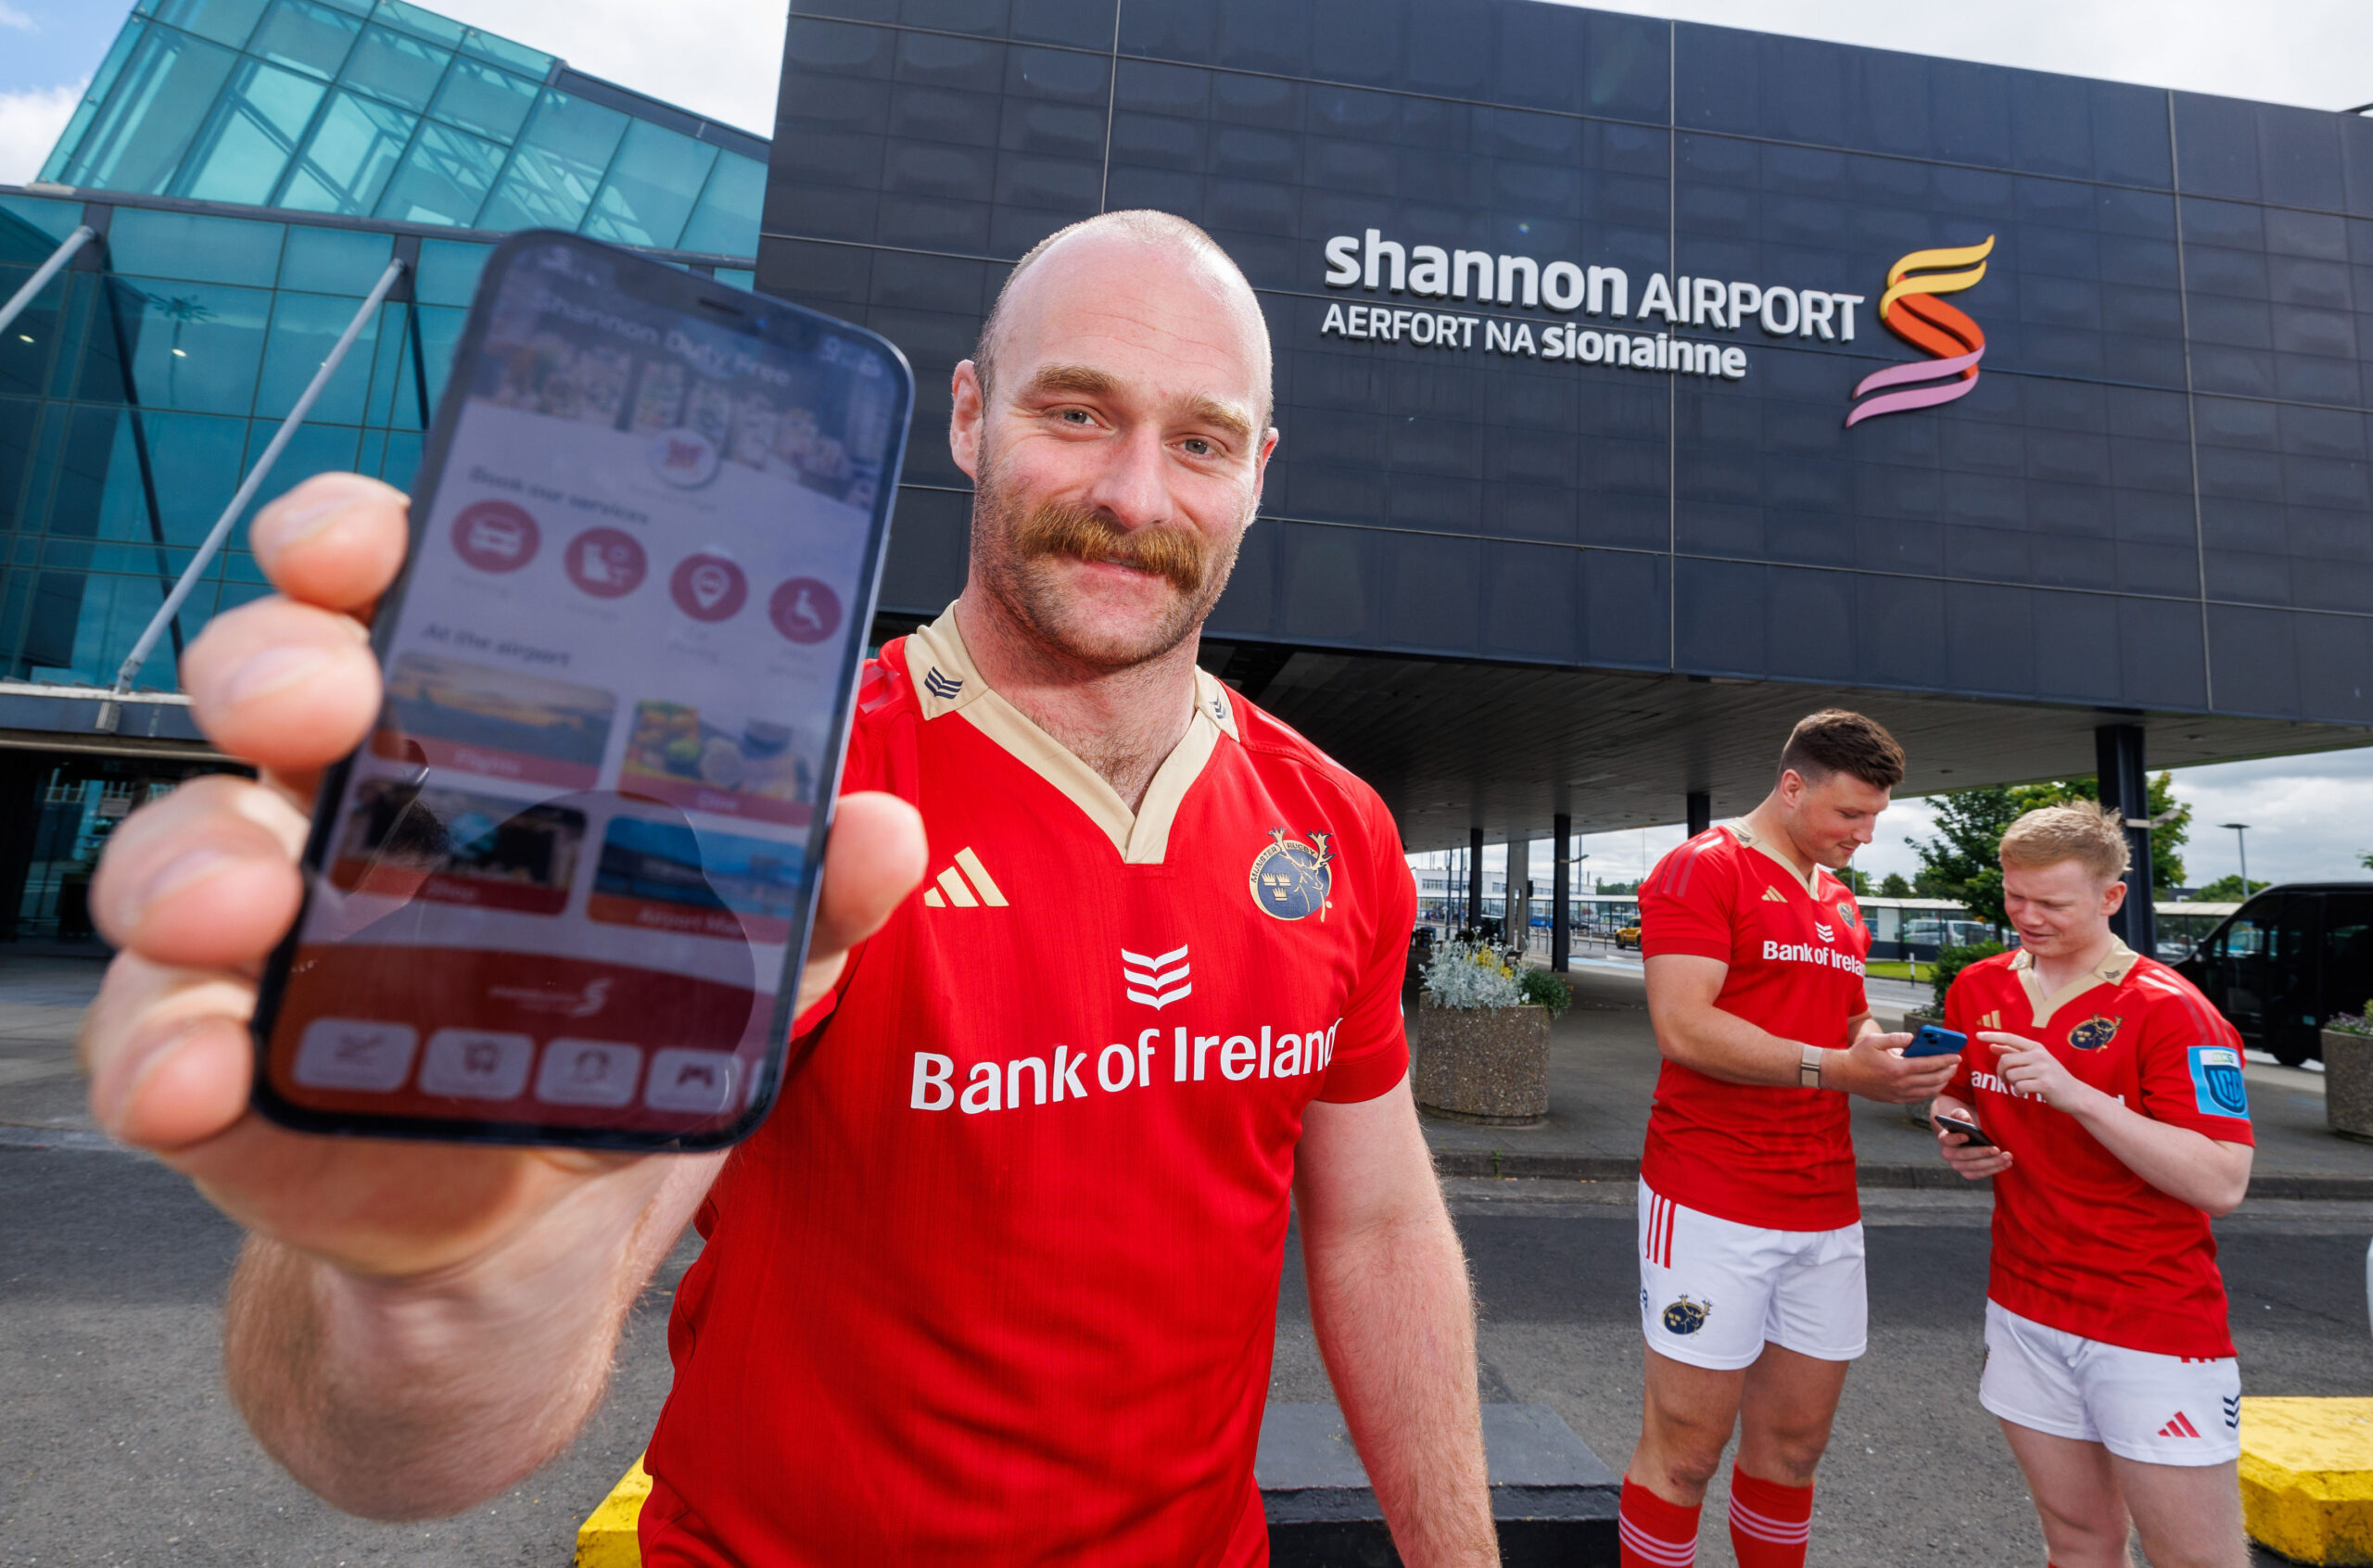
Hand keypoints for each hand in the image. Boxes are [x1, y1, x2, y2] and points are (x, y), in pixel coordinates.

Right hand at [81, 473, 926, 1279]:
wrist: (540, 1211)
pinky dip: (161, 1049)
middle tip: (326, 701)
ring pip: (181, 843)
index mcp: (463, 726)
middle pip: (271, 678)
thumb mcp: (741, 954)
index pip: (391, 583)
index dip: (360, 535)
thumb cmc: (621, 1025)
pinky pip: (150, 1032)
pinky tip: (204, 1072)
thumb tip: (887, 828)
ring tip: (254, 903)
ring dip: (198, 857)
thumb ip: (809, 890)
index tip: (371, 538)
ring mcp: (268, 922)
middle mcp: (345, 797)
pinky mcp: (216, 1055)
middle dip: (279, 665)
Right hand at [1827, 1028, 1958, 1103]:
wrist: (1843, 1075)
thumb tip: (1913, 1038)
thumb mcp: (1874, 1040)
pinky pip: (1919, 1097)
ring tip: (1947, 1073)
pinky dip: (1930, 1091)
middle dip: (1948, 1071)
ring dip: (1941, 1082)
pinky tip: (1932, 1083)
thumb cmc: (1858, 1056)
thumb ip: (1896, 1038)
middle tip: (1955, 1064)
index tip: (1956, 1055)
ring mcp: (1898, 1094)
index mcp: (1898, 1068)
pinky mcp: (1895, 1099)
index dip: (1946, 1060)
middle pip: (1933, 1079)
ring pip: (1929, 1091)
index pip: (1930, 1064)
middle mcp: (1901, 1084)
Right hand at [1930, 1095, 2011, 1179]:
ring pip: (1973, 1167)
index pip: (1947, 1139)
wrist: (1967, 1135)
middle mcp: (1948, 1154)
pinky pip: (1980, 1174)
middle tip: (1997, 1149)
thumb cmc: (1965, 1123)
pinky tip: (2007, 1164)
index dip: (1956, 1138)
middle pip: (1963, 1155)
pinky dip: (1994, 1170)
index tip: (1967, 1136)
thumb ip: (1961, 1114)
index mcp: (1945, 1138)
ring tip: (2007, 1157)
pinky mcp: (1968, 1173)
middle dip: (1981, 1153)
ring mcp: (1957, 1165)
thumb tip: (1966, 1120)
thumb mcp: (1961, 1115)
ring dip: (1992, 1163)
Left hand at [1981, 1032, 2093, 1114]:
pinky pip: (2019, 1087)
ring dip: (2011, 1083)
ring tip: (2020, 1086)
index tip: (1977, 1035)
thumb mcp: (2035, 1061)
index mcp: (2036, 1048)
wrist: (2074, 1093)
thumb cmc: (2051, 1076)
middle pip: (2005, 1060)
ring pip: (2011, 1075)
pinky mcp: (2045, 1084)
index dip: (1993, 1036)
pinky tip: (2024, 1093)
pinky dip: (2018, 1092)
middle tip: (2005, 1079)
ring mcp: (2043, 1069)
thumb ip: (2014, 1053)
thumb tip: (1992, 1046)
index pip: (2010, 1038)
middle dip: (2000, 1072)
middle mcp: (2039, 1055)